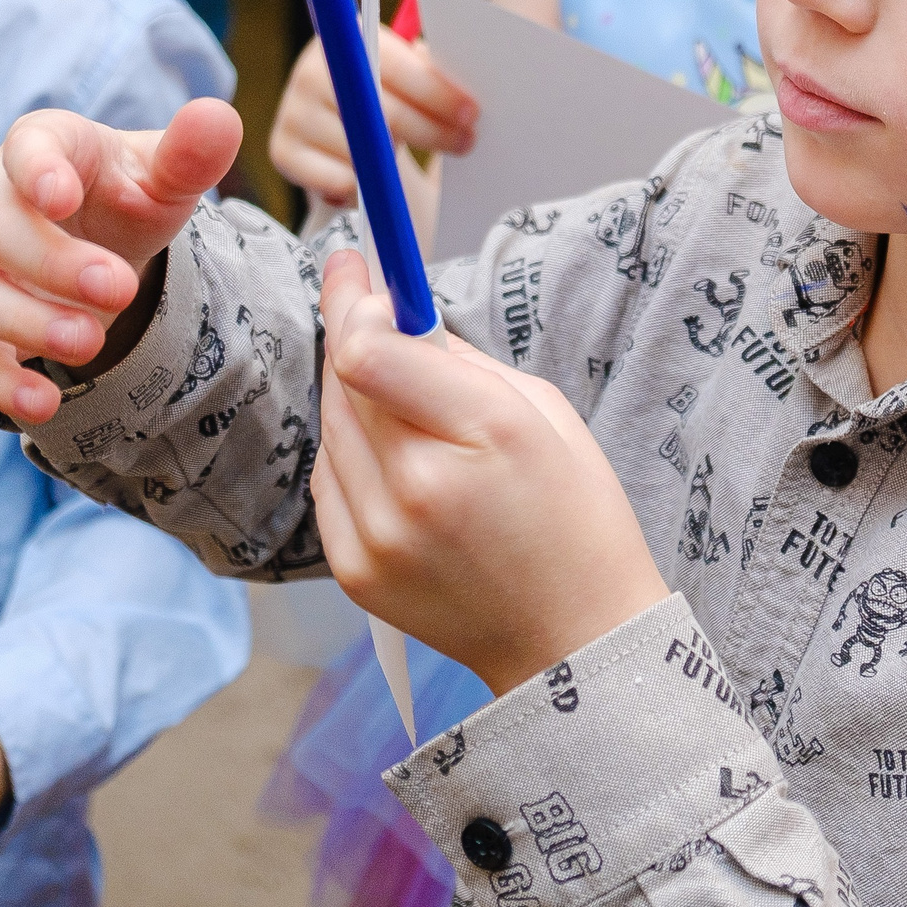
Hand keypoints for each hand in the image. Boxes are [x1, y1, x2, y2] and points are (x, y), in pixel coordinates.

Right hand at [0, 97, 242, 424]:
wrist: (105, 242)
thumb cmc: (129, 195)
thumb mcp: (166, 176)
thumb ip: (191, 153)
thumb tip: (219, 117)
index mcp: (41, 145)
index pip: (25, 147)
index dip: (37, 170)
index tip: (63, 197)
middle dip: (53, 262)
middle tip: (119, 290)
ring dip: (27, 322)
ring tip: (90, 343)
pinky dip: (3, 383)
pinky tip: (45, 405)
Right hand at [268, 30, 477, 205]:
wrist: (342, 134)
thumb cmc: (391, 98)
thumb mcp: (413, 79)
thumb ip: (431, 71)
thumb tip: (461, 81)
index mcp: (346, 38)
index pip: (392, 64)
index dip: (434, 90)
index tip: (470, 112)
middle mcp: (312, 70)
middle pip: (379, 109)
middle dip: (430, 129)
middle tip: (465, 143)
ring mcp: (293, 111)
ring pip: (359, 150)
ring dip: (393, 162)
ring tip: (410, 160)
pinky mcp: (282, 150)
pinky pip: (335, 181)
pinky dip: (362, 188)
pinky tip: (371, 181)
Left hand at [309, 251, 667, 693]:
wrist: (575, 639)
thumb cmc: (576, 515)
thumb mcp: (542, 412)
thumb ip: (460, 362)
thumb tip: (393, 314)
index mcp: (483, 434)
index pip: (367, 351)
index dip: (352, 300)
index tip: (353, 267)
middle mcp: (416, 489)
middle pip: (342, 380)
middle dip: (352, 335)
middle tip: (367, 306)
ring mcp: (378, 538)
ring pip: (330, 429)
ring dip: (355, 398)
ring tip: (405, 405)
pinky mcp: (355, 572)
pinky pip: (329, 482)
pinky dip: (353, 456)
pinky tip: (396, 462)